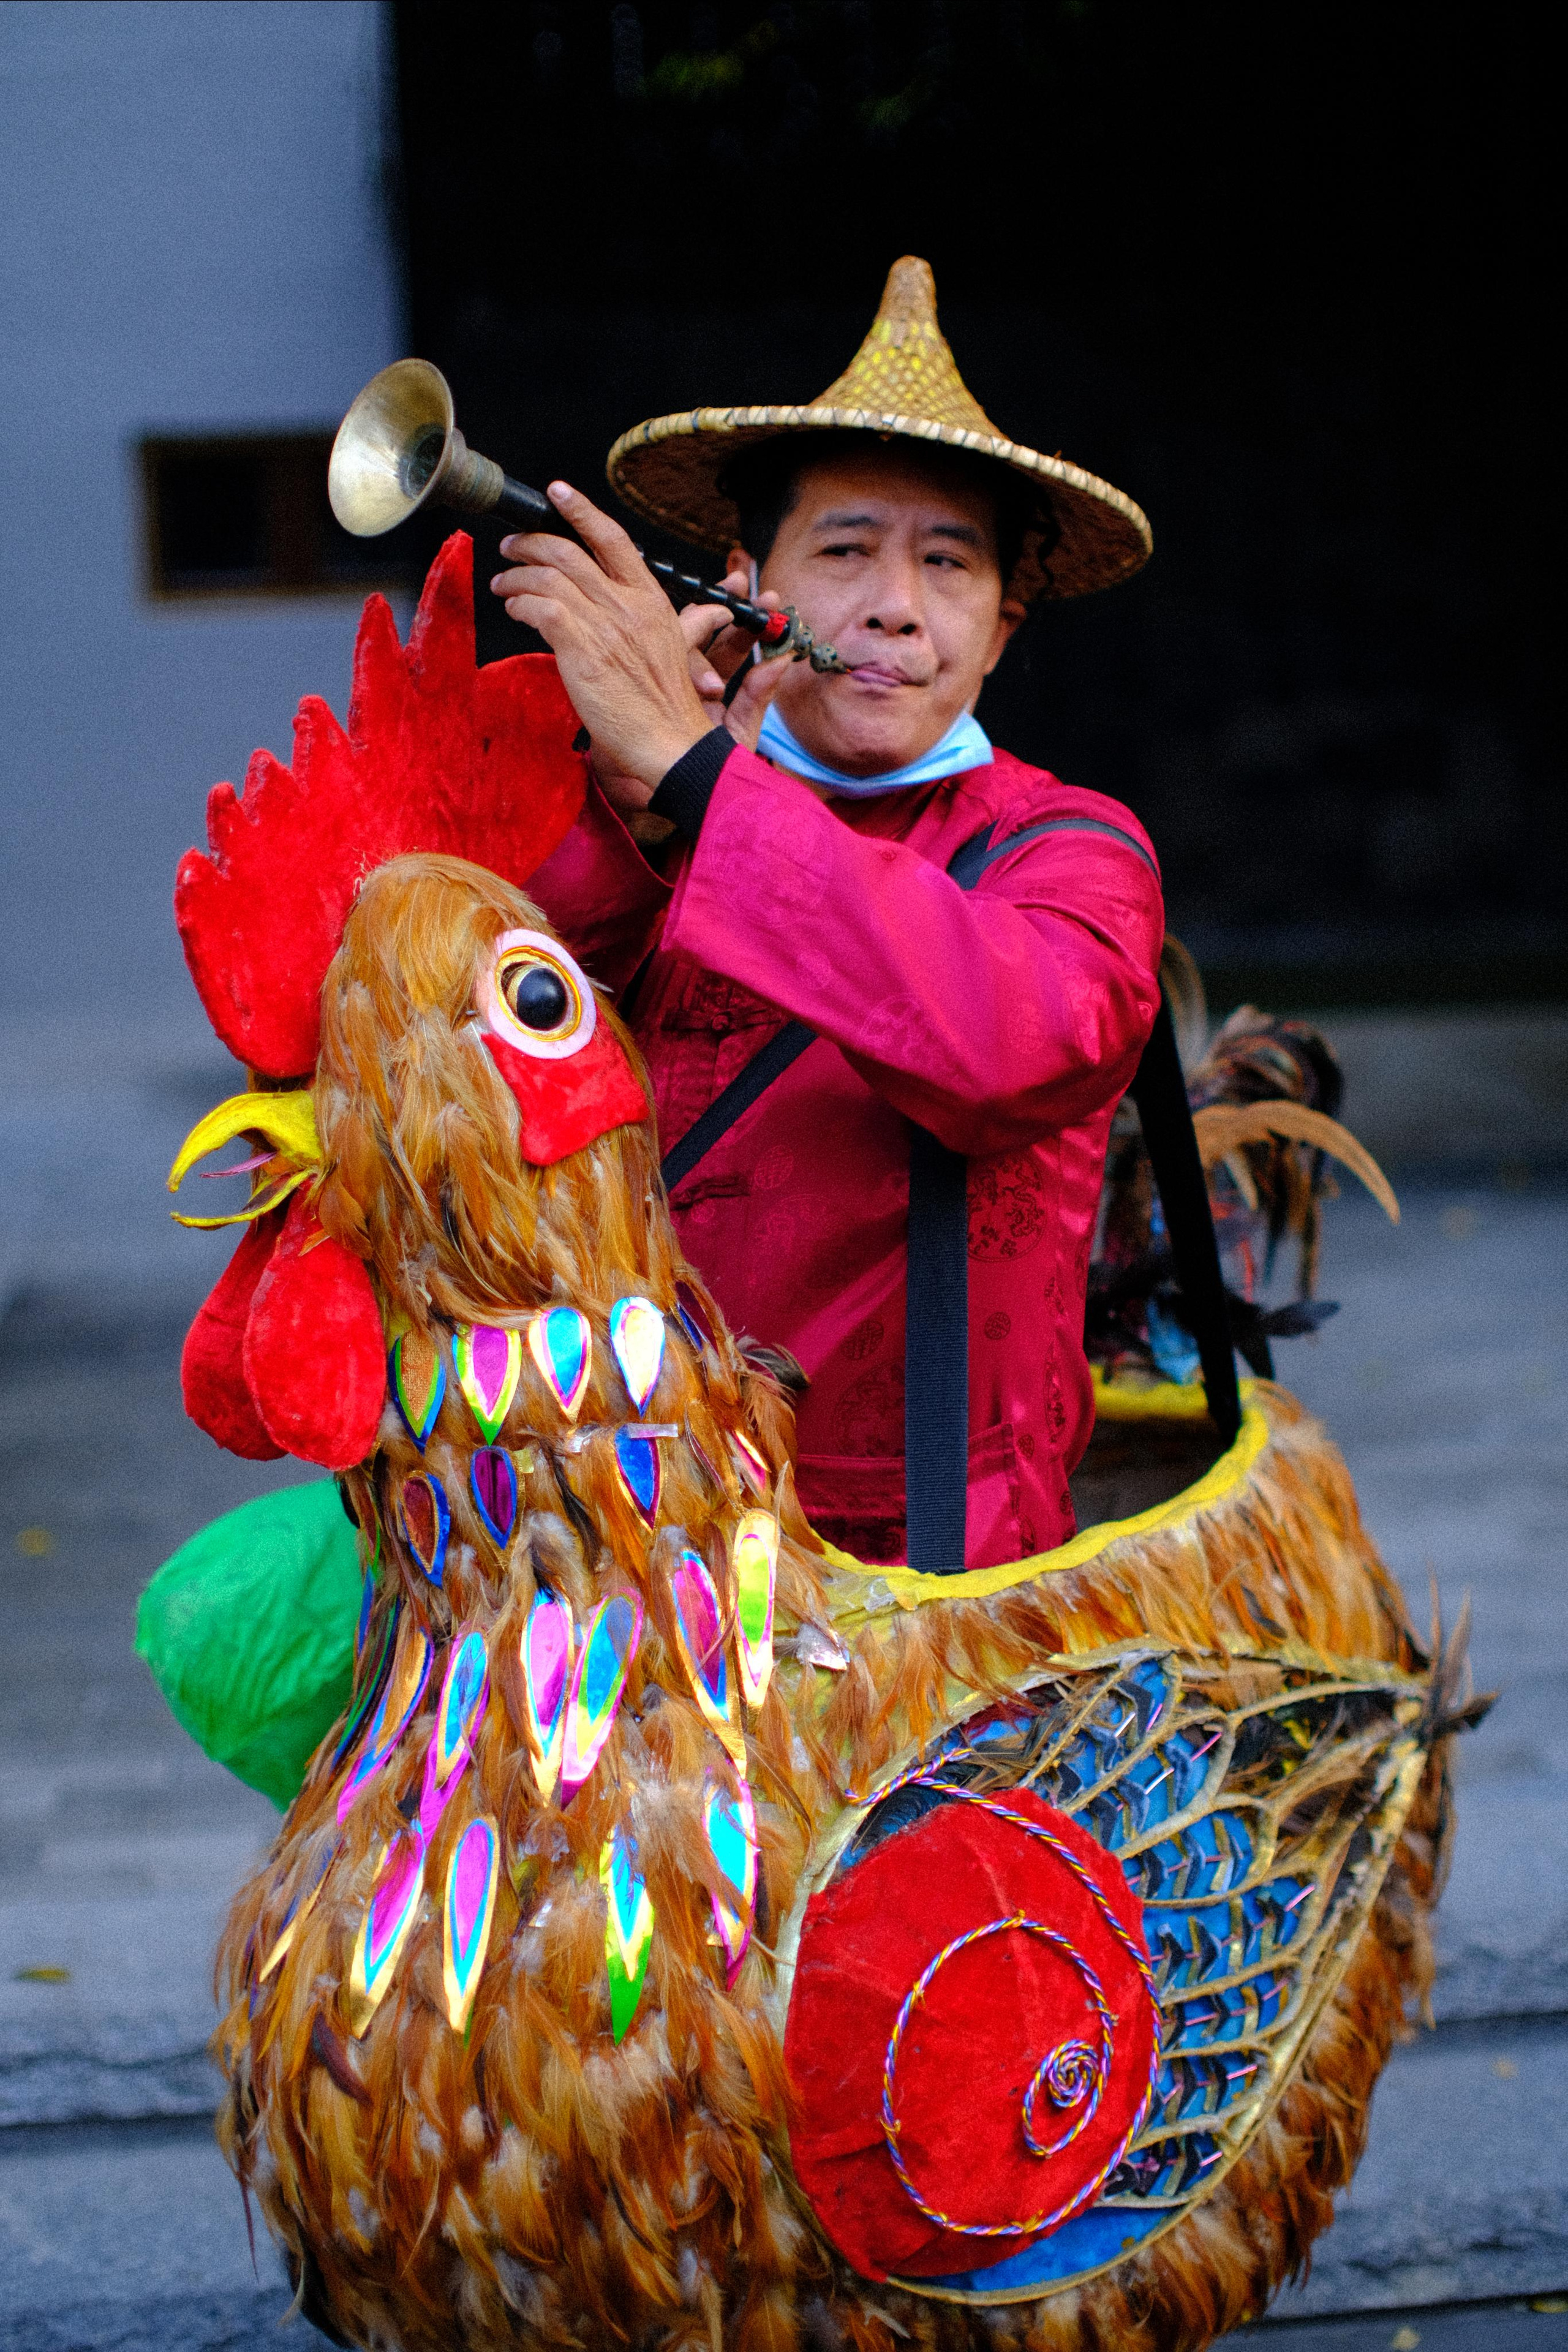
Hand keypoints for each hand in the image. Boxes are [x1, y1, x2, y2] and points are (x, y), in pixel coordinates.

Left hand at [491, 490, 784, 812]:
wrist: (672, 742)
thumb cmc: (668, 706)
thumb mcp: (673, 649)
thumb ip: (655, 621)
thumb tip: (648, 610)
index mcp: (651, 599)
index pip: (612, 538)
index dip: (581, 510)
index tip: (558, 493)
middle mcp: (627, 604)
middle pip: (568, 550)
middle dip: (531, 542)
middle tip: (512, 547)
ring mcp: (604, 625)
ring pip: (547, 576)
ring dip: (516, 576)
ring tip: (504, 584)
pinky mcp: (582, 649)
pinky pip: (540, 608)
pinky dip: (520, 604)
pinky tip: (514, 611)